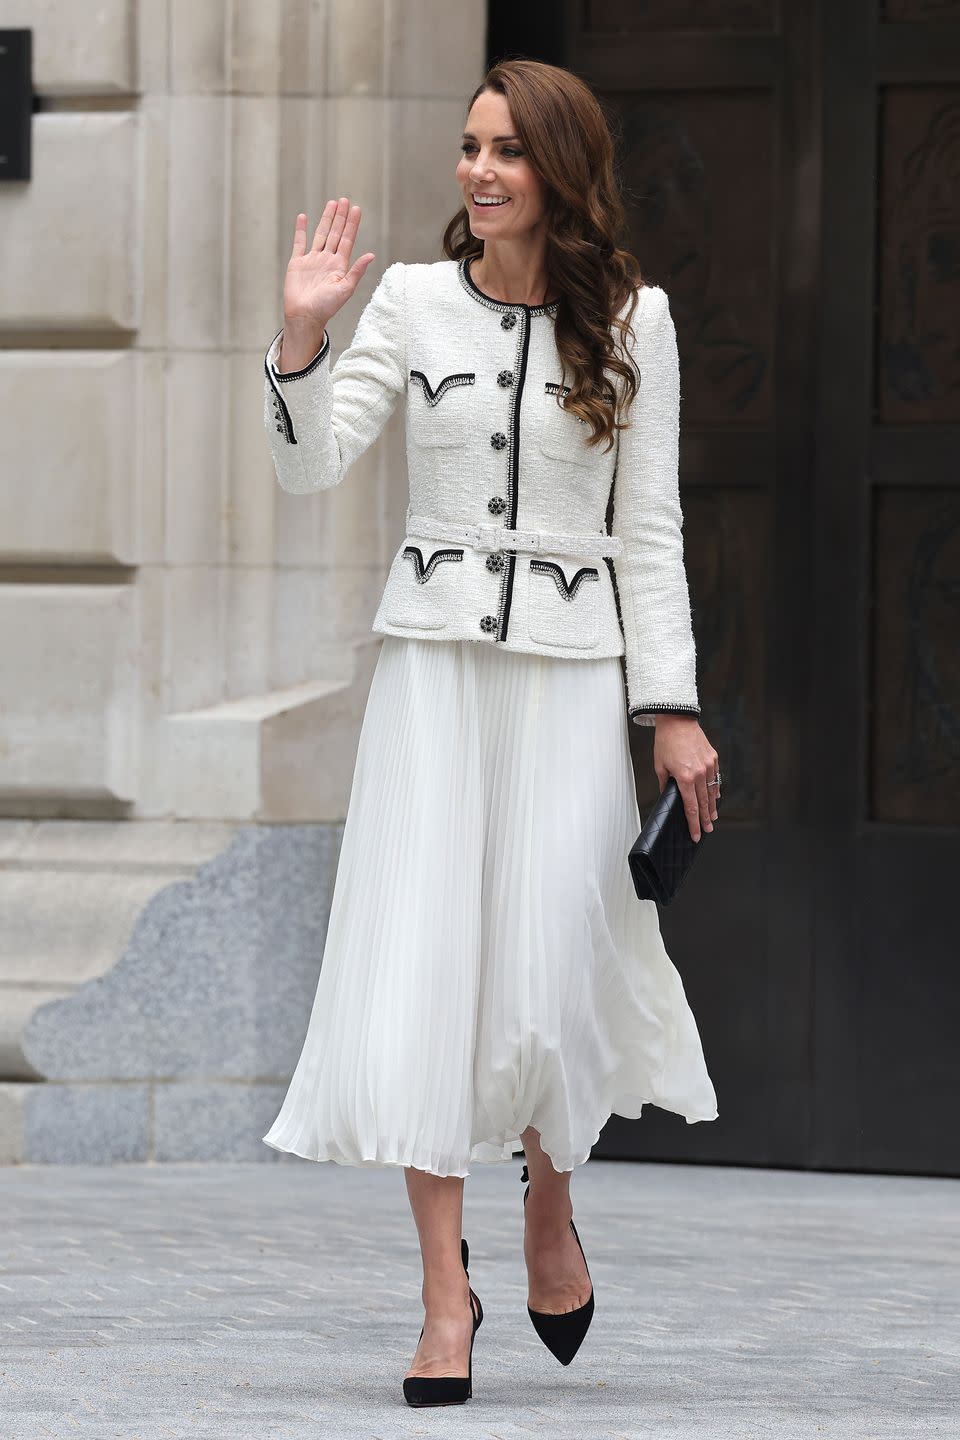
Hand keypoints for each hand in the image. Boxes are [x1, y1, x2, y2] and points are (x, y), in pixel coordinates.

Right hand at [282, 198, 376, 332]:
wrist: (304, 316)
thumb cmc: (326, 307)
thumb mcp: (345, 289)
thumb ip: (357, 271)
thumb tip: (371, 255)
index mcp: (339, 266)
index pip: (347, 240)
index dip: (352, 224)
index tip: (357, 209)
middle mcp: (327, 260)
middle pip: (335, 233)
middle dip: (341, 217)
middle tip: (345, 200)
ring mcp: (312, 260)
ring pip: (320, 234)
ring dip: (326, 219)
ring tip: (332, 204)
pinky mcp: (297, 263)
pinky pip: (299, 243)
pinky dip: (301, 230)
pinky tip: (304, 217)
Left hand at [653, 715, 719, 842]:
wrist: (677, 720)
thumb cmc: (666, 741)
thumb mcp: (660, 766)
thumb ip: (666, 784)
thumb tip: (669, 795)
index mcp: (685, 777)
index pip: (691, 807)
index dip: (693, 824)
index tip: (695, 834)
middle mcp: (700, 773)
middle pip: (704, 803)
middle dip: (705, 820)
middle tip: (707, 831)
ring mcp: (708, 766)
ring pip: (712, 792)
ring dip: (713, 807)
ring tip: (713, 818)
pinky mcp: (713, 758)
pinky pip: (716, 778)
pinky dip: (715, 789)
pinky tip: (715, 797)